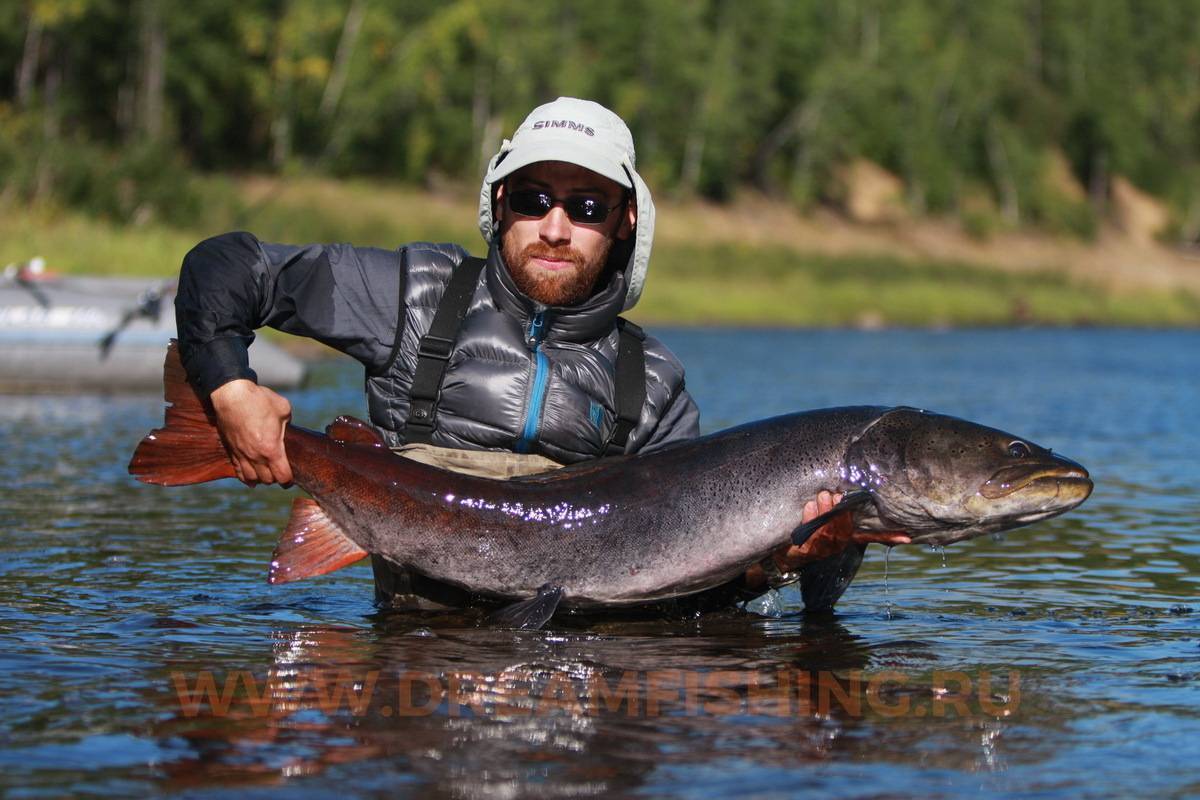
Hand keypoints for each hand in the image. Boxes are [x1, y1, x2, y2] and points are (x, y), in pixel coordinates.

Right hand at [209, 379, 292, 485]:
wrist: (232, 395)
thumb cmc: (259, 400)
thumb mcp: (284, 410)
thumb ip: (288, 424)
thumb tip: (287, 429)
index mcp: (271, 449)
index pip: (282, 476)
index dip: (289, 479)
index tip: (292, 476)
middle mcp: (256, 456)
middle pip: (267, 480)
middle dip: (276, 478)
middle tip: (280, 471)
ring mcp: (242, 454)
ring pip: (252, 478)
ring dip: (261, 478)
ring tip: (266, 473)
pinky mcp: (231, 449)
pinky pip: (238, 471)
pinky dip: (245, 476)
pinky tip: (250, 477)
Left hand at [745, 490, 910, 588]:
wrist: (781, 556)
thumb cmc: (805, 534)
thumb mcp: (822, 523)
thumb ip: (834, 511)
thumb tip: (839, 493)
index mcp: (845, 538)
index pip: (871, 537)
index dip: (889, 537)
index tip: (908, 538)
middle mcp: (838, 545)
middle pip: (846, 525)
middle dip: (840, 508)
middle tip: (834, 492)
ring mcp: (824, 549)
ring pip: (830, 527)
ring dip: (826, 509)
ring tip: (822, 494)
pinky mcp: (807, 550)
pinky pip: (812, 530)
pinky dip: (810, 516)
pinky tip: (809, 505)